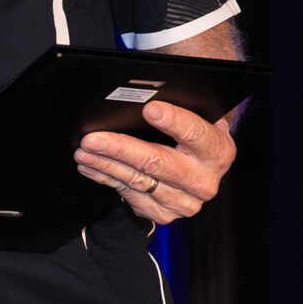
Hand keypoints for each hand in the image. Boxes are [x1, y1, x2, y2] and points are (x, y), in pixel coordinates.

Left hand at [75, 99, 237, 225]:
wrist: (201, 161)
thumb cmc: (193, 129)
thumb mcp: (196, 110)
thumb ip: (178, 98)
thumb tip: (146, 90)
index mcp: (218, 150)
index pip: (195, 133)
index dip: (173, 120)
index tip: (149, 108)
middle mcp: (204, 180)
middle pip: (157, 163)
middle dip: (120, 148)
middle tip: (92, 139)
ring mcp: (185, 201)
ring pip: (137, 181)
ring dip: (105, 165)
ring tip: (84, 150)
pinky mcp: (165, 213)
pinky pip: (129, 194)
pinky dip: (106, 178)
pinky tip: (91, 166)